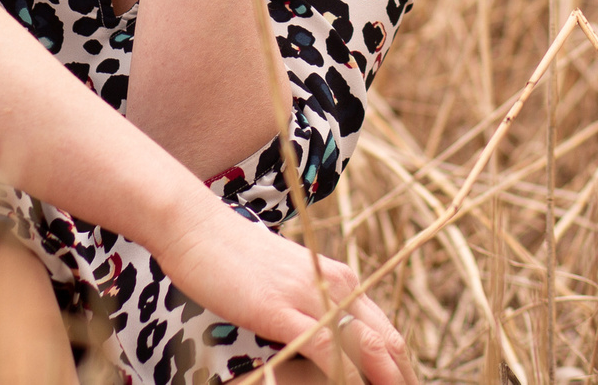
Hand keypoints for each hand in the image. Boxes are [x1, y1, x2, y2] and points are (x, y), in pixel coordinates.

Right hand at [153, 199, 418, 384]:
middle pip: (388, 343)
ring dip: (384, 378)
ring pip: (368, 346)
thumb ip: (311, 305)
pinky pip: (327, 347)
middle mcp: (336, 284)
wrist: (196, 227)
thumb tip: (323, 338)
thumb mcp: (285, 283)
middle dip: (401, 378)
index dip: (400, 368)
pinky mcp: (281, 308)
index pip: (386, 332)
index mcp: (340, 280)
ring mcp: (310, 295)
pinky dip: (346, 374)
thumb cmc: (233, 257)